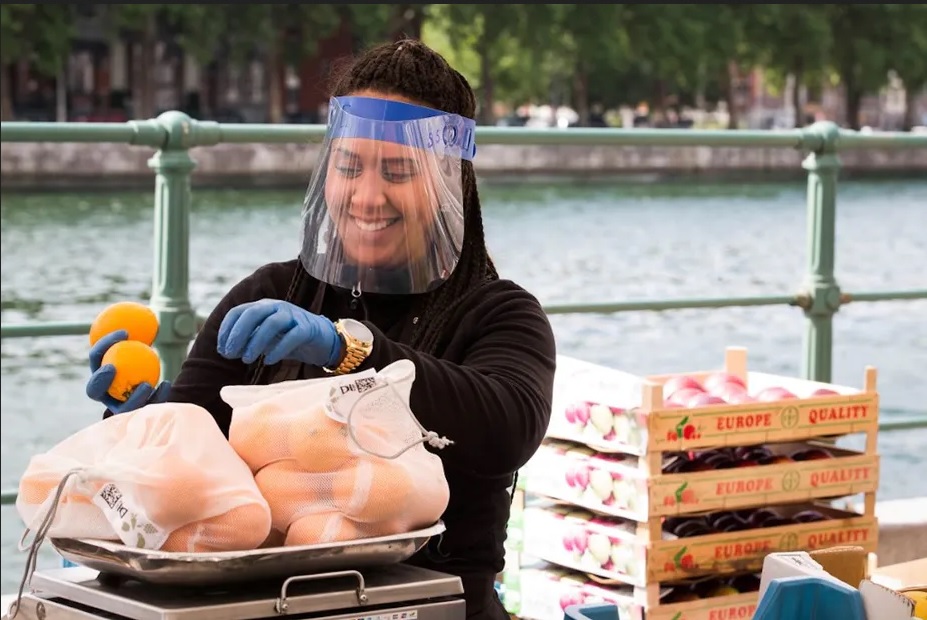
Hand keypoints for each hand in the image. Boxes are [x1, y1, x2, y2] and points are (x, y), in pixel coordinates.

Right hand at [86, 330, 171, 413]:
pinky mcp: (136, 415)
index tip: (121, 334)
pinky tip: (166, 383)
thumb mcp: (143, 343)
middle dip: (98, 380)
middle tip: (111, 367)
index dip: (103, 346)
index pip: (95, 358)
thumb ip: (139, 335)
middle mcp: (104, 392)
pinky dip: (157, 396)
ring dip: (132, 396)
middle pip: (94, 390)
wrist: (156, 377)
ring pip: (121, 408)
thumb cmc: (146, 354)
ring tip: (146, 384)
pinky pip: (146, 407)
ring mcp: (118, 407)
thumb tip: (146, 313)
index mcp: (100, 371)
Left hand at [216, 299, 341, 367]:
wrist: (321, 340)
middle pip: (254, 313)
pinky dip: (278, 349)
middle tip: (230, 354)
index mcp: (263, 306)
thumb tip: (225, 351)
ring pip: (272, 323)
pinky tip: (268, 361)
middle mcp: (277, 307)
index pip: (238, 312)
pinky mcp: (307, 328)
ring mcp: (293, 316)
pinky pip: (292, 336)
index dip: (226, 329)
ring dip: (256, 342)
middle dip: (239, 333)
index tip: (221, 349)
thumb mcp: (264, 338)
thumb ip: (246, 341)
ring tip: (247, 360)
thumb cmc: (287, 339)